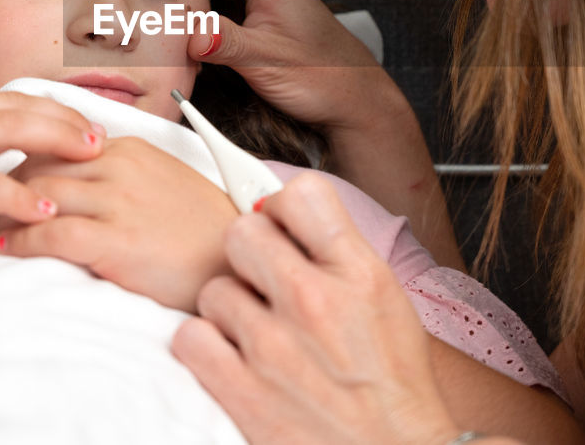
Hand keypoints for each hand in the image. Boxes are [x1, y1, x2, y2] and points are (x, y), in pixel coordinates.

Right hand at [0, 88, 103, 245]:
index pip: (3, 99)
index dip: (47, 108)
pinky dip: (17, 194)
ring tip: (94, 156)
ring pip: (6, 130)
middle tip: (104, 134)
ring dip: (55, 140)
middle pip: (15, 105)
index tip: (81, 120)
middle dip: (64, 117)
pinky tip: (47, 208)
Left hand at [0, 136, 238, 311]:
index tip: (10, 173)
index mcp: (130, 148)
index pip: (59, 141)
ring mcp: (117, 203)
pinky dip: (21, 239)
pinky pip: (52, 234)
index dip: (28, 157)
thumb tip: (84, 171)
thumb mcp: (163, 179)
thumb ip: (123, 169)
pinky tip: (6, 246)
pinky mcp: (115, 240)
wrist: (234, 258)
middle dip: (10, 181)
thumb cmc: (201, 226)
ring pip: (40, 193)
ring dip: (7, 210)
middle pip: (42, 163)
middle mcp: (120, 167)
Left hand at [170, 172, 459, 444]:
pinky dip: (206, 346)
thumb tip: (291, 216)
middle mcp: (314, 302)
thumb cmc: (393, 384)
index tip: (282, 226)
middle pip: (243, 231)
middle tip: (265, 280)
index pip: (302, 195)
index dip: (284, 208)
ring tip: (259, 332)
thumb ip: (340, 252)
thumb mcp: (386, 299)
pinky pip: (190, 337)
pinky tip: (233, 357)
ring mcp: (273, 347)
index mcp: (359, 274)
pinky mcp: (242, 390)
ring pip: (213, 288)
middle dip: (251, 255)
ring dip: (229, 308)